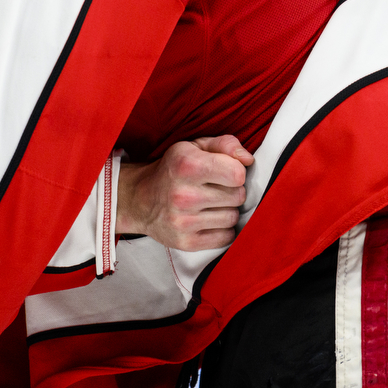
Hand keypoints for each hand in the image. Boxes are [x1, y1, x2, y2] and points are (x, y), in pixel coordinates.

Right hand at [117, 135, 253, 250]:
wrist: (139, 199)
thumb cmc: (173, 169)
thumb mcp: (194, 146)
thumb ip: (225, 145)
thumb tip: (248, 159)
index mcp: (187, 164)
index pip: (237, 174)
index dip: (236, 171)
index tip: (225, 171)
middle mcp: (184, 194)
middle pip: (238, 196)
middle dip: (232, 190)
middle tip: (215, 188)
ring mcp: (183, 221)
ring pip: (233, 217)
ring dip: (227, 210)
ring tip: (210, 203)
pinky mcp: (186, 242)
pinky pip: (226, 237)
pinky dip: (222, 229)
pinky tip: (207, 219)